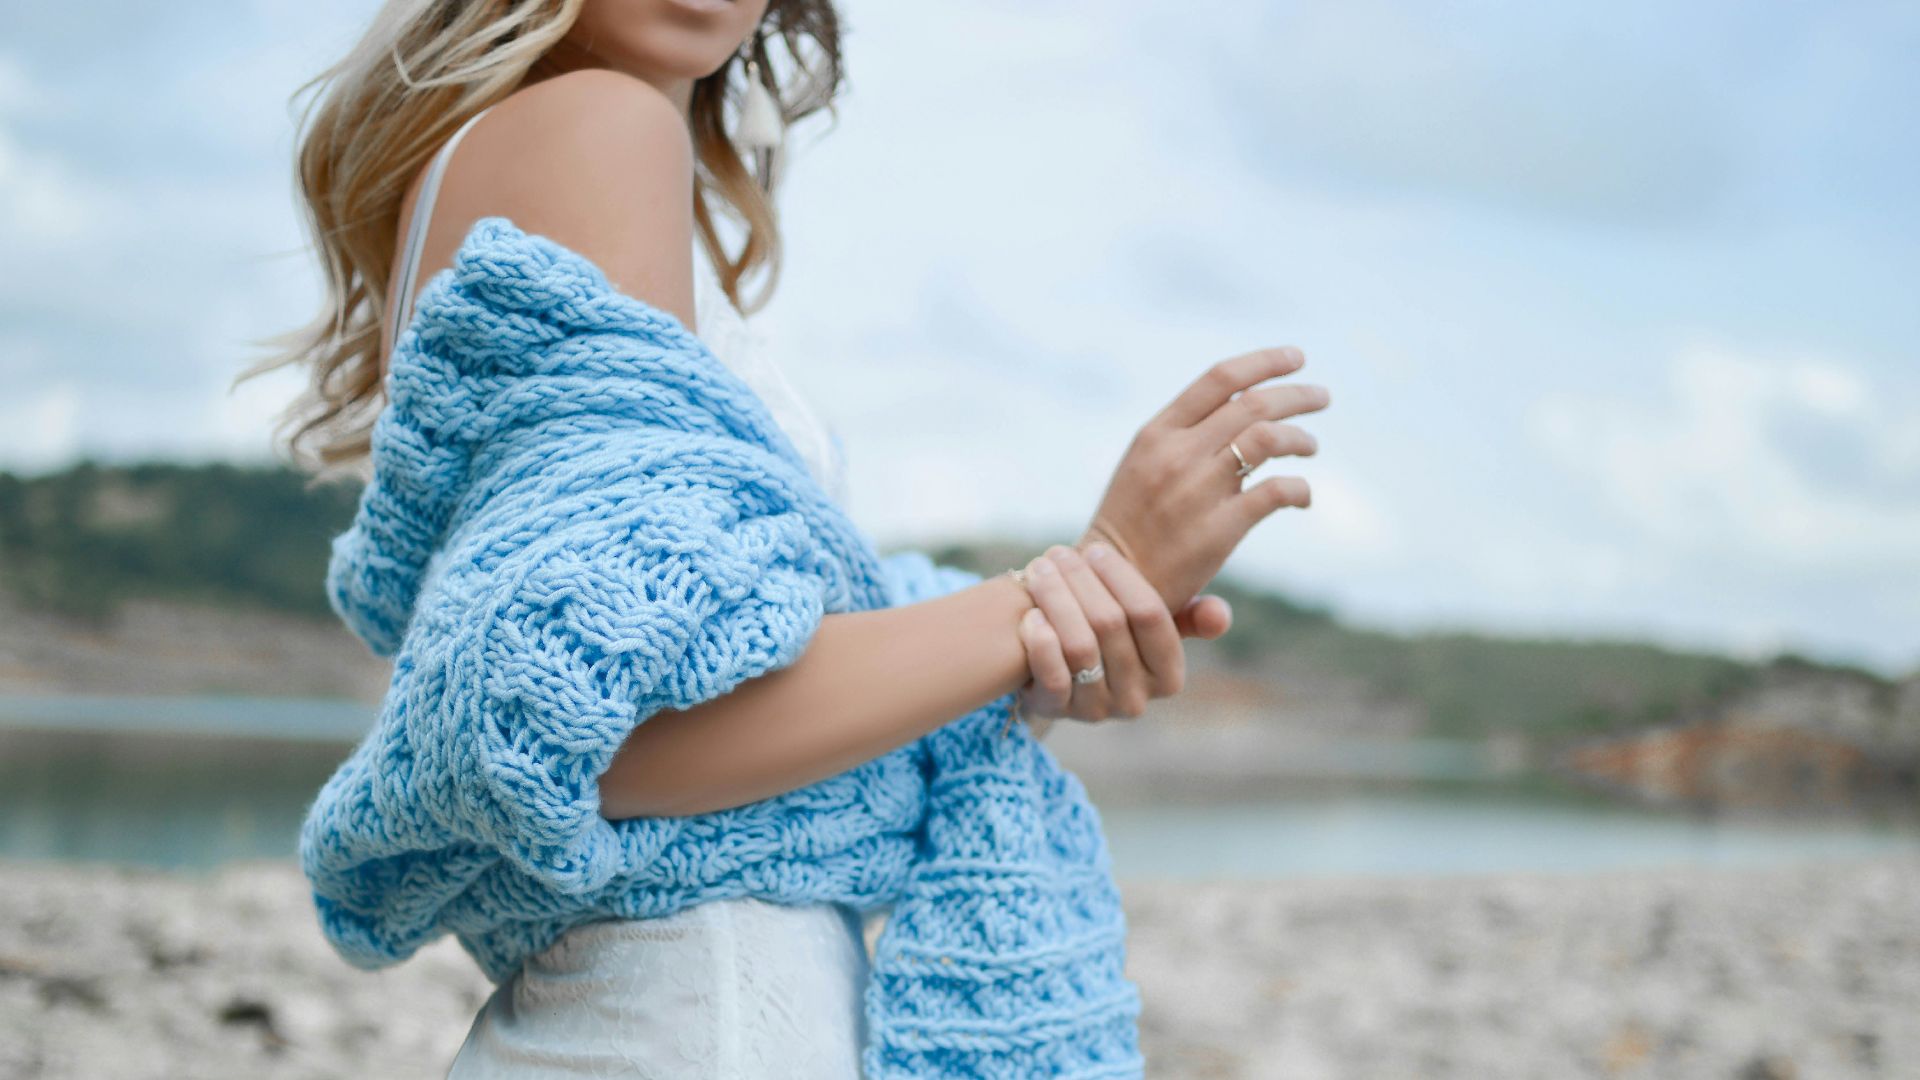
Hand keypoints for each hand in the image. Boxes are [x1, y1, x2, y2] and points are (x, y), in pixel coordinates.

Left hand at [1010, 541, 1231, 734]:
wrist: (1058, 665)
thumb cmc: (1112, 632)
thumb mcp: (1150, 625)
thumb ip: (1189, 616)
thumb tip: (1220, 615)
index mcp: (1168, 675)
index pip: (1151, 616)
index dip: (1121, 577)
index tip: (1096, 549)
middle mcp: (1136, 699)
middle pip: (1110, 625)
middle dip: (1080, 580)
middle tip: (1057, 552)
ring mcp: (1096, 710)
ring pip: (1079, 645)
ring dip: (1055, 599)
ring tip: (1039, 569)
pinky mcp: (1057, 713)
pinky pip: (1052, 676)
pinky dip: (1040, 640)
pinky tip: (1030, 613)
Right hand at [1079, 346, 1327, 612]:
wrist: (1107, 586)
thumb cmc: (1132, 523)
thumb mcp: (1144, 463)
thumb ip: (1189, 433)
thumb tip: (1247, 406)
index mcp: (1156, 433)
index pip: (1219, 379)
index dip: (1265, 362)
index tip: (1298, 358)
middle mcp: (1177, 454)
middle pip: (1254, 404)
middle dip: (1297, 396)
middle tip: (1321, 398)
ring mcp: (1197, 491)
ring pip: (1269, 439)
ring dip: (1301, 438)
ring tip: (1311, 447)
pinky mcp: (1218, 531)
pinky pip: (1276, 492)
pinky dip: (1300, 488)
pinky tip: (1303, 496)